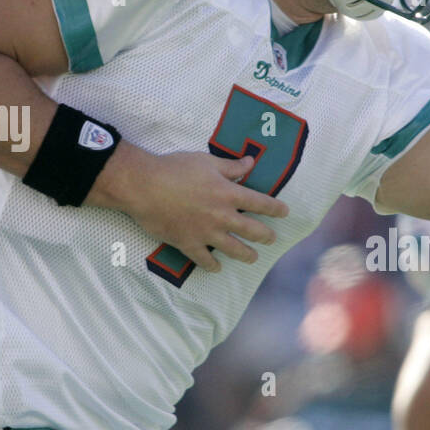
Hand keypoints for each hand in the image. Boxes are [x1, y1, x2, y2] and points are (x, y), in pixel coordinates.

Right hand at [92, 146, 288, 271]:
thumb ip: (230, 166)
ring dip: (247, 255)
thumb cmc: (174, 168)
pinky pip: (204, 261)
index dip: (276, 209)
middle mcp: (222, 216)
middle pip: (253, 231)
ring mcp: (206, 233)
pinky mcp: (188, 244)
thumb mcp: (206, 161)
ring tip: (253, 257)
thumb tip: (250, 162)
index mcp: (228, 194)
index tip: (285, 213)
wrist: (144, 186)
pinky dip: (212, 266)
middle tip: (271, 239)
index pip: (261, 203)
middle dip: (266, 236)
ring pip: (234, 249)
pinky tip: (217, 268)